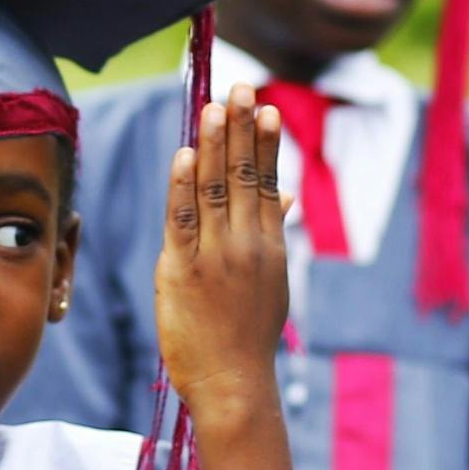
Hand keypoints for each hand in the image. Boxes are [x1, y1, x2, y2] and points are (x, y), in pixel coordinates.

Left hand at [156, 86, 290, 434]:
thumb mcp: (271, 281)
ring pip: (215, 190)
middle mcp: (246, 245)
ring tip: (214, 107)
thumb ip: (272, 232)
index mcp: (270, 246)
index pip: (268, 182)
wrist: (233, 383)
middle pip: (244, 176)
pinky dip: (184, 186)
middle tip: (240, 86)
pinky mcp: (182, 271)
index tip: (264, 107)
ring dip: (215, 145)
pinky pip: (182, 220)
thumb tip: (286, 194)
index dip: (266, 143)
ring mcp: (215, 256)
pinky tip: (187, 154)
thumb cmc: (247, 335)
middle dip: (241, 129)